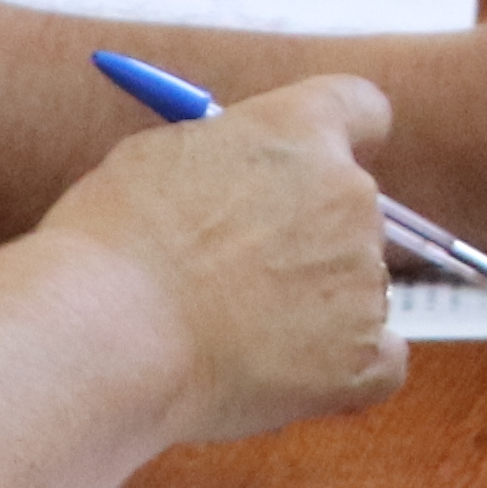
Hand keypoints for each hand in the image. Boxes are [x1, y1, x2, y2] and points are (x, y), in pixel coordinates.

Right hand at [18, 75, 404, 443]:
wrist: (107, 330)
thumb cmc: (112, 244)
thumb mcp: (160, 159)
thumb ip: (224, 160)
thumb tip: (235, 181)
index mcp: (299, 129)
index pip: (362, 110)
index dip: (341, 139)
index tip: (314, 168)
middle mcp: (348, 193)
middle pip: (354, 208)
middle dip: (310, 237)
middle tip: (240, 275)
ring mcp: (363, 277)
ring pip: (359, 287)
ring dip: (315, 306)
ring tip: (231, 334)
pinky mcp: (361, 356)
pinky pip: (379, 361)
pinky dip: (342, 372)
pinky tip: (284, 377)